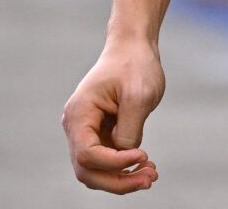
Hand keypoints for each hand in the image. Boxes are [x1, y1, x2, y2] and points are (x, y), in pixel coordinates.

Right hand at [62, 38, 165, 193]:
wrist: (133, 47)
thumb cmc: (135, 65)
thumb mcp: (139, 95)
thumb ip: (129, 129)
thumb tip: (125, 155)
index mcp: (79, 114)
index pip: (87, 154)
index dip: (114, 163)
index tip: (143, 155)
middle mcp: (76, 126)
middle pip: (87, 170)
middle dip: (117, 181)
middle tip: (150, 179)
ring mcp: (86, 131)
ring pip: (95, 170)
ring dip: (121, 178)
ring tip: (151, 175)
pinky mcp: (99, 133)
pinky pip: (106, 160)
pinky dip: (123, 168)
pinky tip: (145, 166)